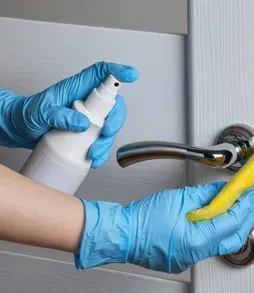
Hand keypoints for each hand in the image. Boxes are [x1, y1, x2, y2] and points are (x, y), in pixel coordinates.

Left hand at [0, 62, 138, 167]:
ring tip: (94, 153)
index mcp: (77, 88)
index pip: (101, 74)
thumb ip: (60, 115)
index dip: (118, 72)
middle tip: (107, 132)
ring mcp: (89, 118)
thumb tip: (82, 123)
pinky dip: (101, 152)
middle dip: (116, 120)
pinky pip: (101, 141)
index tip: (131, 75)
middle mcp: (87, 102)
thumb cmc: (29, 114)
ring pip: (110, 126)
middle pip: (113, 105)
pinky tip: (94, 159)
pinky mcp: (87, 134)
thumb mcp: (41, 112)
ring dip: (107, 142)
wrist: (22, 130)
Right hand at [75, 182, 253, 273]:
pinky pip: (208, 246)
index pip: (232, 222)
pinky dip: (217, 231)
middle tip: (249, 199)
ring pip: (223, 243)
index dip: (245, 205)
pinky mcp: (184, 258)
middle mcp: (195, 254)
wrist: (123, 233)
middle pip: (233, 237)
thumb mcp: (178, 199)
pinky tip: (217, 219)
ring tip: (236, 206)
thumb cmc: (143, 218)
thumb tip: (222, 191)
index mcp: (196, 240)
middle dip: (245, 216)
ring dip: (233, 224)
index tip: (251, 192)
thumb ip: (205, 196)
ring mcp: (190, 259)